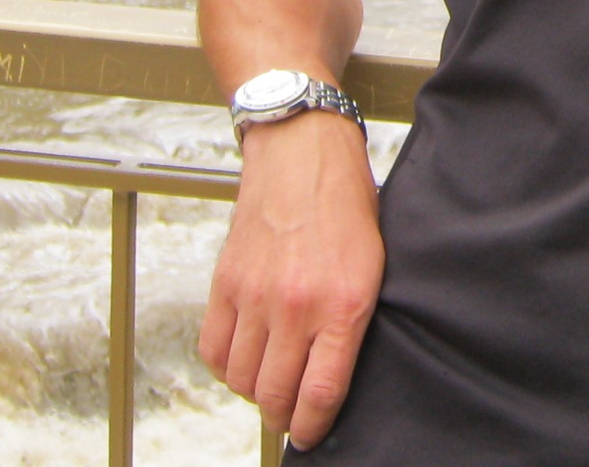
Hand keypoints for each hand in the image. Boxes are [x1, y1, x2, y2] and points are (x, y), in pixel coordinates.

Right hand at [200, 113, 382, 447]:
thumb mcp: (374, 265)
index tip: (311, 435)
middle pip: (276, 396)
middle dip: (284, 418)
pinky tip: (245, 358)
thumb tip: (337, 375)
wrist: (302, 152)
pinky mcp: (225, 284)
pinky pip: (214, 350)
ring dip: (256, 392)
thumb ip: (354, 322)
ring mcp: (256, 296)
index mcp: (343, 304)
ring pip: (243, 380)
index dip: (313, 428)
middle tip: (290, 416)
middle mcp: (297, 306)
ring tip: (270, 383)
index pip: (321, 394)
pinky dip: (227, 366)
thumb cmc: (346, 205)